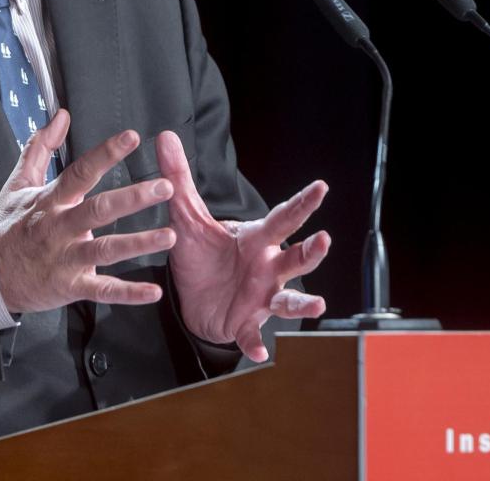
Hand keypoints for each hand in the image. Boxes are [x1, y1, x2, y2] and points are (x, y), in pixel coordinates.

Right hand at [0, 109, 177, 313]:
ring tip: (170, 236)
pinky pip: (102, 291)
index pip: (80, 172)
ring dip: (139, 243)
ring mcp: (65, 259)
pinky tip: (153, 291)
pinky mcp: (70, 286)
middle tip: (165, 187)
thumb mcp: (17, 184)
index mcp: (50, 200)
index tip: (132, 138)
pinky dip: (128, 293)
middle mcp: (59, 228)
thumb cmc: (7, 228)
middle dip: (133, 198)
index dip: (106, 154)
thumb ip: (40, 148)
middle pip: (98, 209)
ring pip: (105, 249)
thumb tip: (60, 117)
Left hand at [157, 130, 329, 361]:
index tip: (320, 187)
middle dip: (310, 251)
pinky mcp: (245, 323)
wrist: (195, 300)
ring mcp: (260, 298)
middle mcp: (267, 268)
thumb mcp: (187, 217)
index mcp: (256, 239)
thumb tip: (165, 137)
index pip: (282, 217)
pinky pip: (253, 335)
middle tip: (323, 240)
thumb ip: (179, 179)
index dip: (302, 203)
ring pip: (287, 299)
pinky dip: (256, 343)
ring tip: (314, 305)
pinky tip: (260, 352)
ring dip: (301, 303)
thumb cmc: (204, 256)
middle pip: (295, 258)